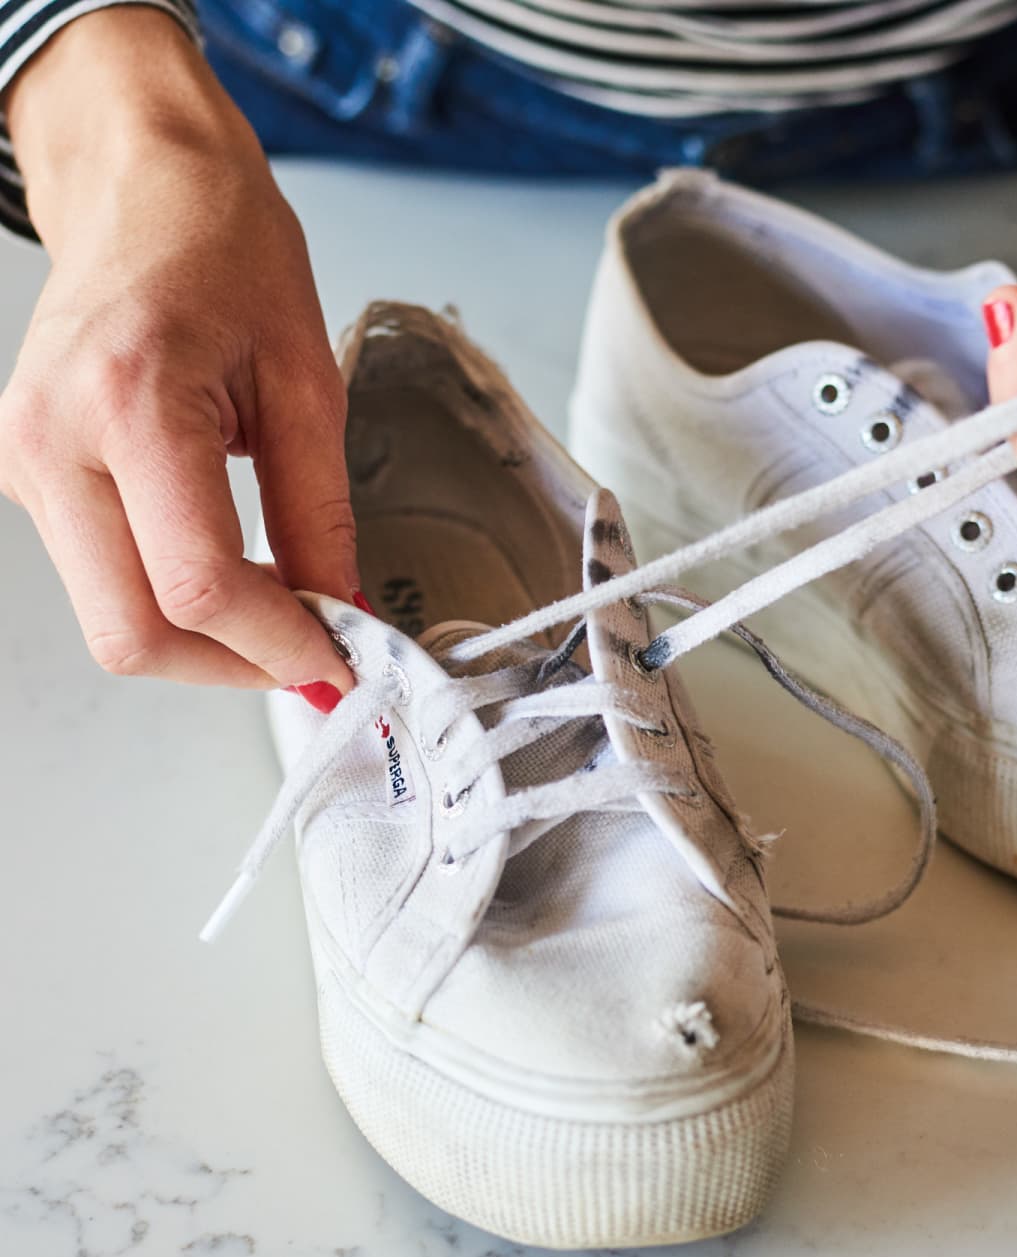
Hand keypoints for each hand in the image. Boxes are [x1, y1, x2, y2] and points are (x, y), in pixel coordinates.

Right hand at [0, 9, 356, 698]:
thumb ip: (322, 517)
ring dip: (204, 644)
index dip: (279, 646)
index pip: (199, 586)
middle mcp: (54, 443)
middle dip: (233, 666)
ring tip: (283, 613)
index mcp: (129, 405)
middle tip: (313, 656)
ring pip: (113, 622)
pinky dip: (174, 605)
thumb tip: (342, 612)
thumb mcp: (307, 384)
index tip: (340, 663)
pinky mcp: (32, 477)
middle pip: (133, 634)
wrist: (142, 187)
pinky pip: (102, 582)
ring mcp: (28, 464)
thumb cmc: (223, 250)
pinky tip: (235, 578)